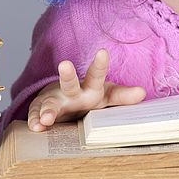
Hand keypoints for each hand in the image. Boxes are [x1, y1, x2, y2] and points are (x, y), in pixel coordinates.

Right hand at [26, 48, 146, 131]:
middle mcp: (72, 91)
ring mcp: (56, 101)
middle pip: (70, 82)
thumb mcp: (107, 97)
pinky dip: (36, 121)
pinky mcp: (42, 111)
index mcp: (91, 87)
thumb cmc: (89, 98)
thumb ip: (123, 96)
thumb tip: (142, 92)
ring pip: (51, 102)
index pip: (96, 75)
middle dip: (68, 74)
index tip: (102, 52)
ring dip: (48, 108)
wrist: (63, 103)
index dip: (100, 65)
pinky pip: (38, 115)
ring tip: (47, 118)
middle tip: (65, 64)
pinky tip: (36, 127)